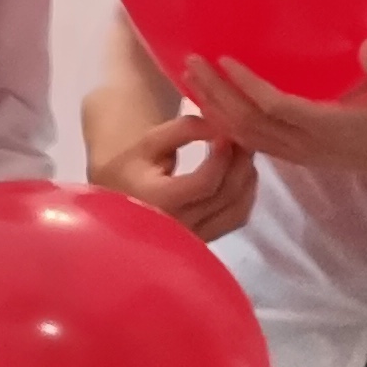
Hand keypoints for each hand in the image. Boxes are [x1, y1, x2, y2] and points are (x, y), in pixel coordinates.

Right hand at [91, 106, 259, 239]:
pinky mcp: (206, 240)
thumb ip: (183, 129)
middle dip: (241, 162)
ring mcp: (194, 237)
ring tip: (242, 153)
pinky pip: (237, 219)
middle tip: (243, 137)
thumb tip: (220, 126)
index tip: (227, 134)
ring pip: (238, 209)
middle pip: (226, 195)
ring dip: (247, 178)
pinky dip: (246, 195)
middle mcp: (178, 225)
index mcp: (158, 201)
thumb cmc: (130, 169)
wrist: (119, 201)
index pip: (205, 183)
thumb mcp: (149, 142)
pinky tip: (239, 175)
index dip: (223, 157)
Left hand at [188, 44, 366, 181]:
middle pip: (249, 123)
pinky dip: (227, 126)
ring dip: (216, 110)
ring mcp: (299, 153)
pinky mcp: (297, 156)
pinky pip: (252, 144)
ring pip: (245, 137)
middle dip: (217, 94)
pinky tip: (212, 107)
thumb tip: (366, 44)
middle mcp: (306, 144)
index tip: (224, 60)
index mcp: (327, 127)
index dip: (248, 86)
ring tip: (191, 80)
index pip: (276, 107)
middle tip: (192, 63)